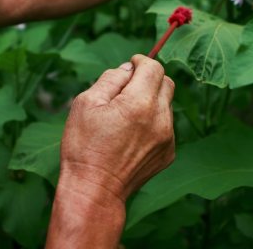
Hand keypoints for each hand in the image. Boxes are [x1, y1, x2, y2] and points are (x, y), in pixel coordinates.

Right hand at [47, 55, 174, 247]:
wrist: (95, 190)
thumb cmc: (84, 146)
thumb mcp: (86, 103)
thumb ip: (110, 79)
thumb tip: (128, 68)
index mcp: (139, 103)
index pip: (154, 68)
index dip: (141, 62)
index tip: (131, 66)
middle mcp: (160, 119)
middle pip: (166, 83)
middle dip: (149, 79)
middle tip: (127, 90)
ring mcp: (168, 138)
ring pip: (166, 105)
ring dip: (151, 102)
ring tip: (126, 117)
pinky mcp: (168, 153)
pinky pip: (166, 127)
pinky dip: (153, 123)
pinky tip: (132, 136)